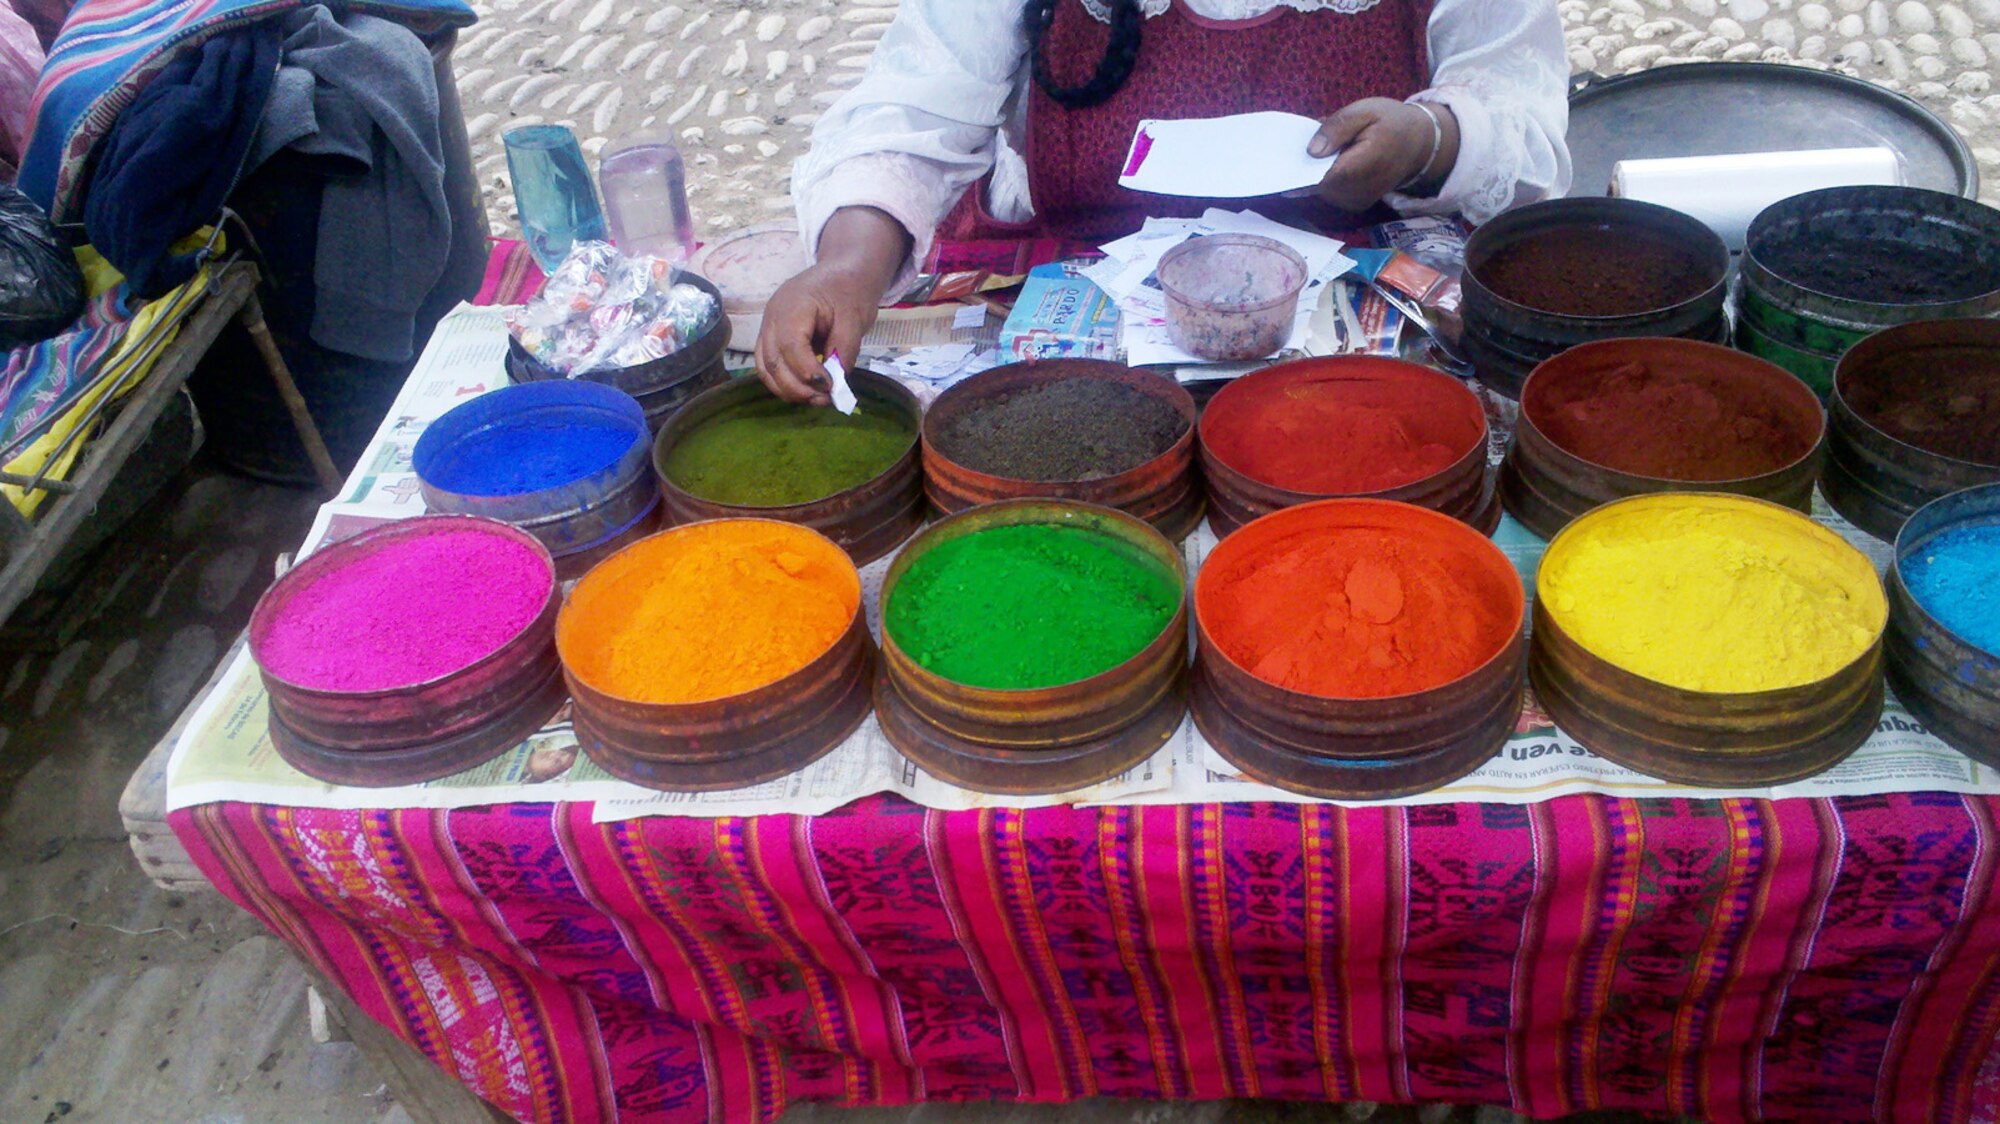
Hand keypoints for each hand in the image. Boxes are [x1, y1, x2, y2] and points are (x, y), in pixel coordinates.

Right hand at [754, 206, 911, 404]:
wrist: (842, 271)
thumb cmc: (849, 289)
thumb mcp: (855, 317)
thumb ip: (844, 348)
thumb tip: (835, 382)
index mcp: (792, 305)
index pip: (790, 346)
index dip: (807, 372)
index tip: (830, 387)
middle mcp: (772, 316)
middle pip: (773, 361)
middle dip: (797, 387)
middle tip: (825, 400)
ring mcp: (767, 326)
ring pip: (765, 368)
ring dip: (788, 390)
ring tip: (816, 399)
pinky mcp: (771, 337)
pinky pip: (768, 365)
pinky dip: (783, 382)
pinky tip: (804, 391)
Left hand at [1308, 97, 1458, 210]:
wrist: (1419, 144)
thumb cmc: (1391, 122)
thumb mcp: (1365, 110)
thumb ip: (1337, 128)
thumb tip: (1312, 151)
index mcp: (1365, 164)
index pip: (1323, 175)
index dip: (1302, 166)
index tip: (1289, 153)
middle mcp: (1360, 190)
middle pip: (1318, 183)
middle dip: (1310, 164)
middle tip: (1318, 140)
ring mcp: (1357, 201)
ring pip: (1321, 189)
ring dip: (1318, 170)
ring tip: (1334, 148)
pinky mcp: (1355, 204)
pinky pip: (1330, 192)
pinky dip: (1326, 177)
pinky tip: (1337, 160)